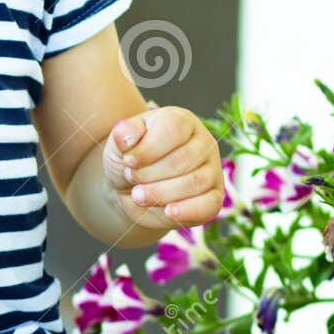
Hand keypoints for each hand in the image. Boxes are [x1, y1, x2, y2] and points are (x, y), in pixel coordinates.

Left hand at [103, 105, 224, 228]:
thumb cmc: (131, 161)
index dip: (147, 150)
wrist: (133, 190)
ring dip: (159, 194)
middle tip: (132, 177)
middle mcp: (203, 143)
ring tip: (138, 195)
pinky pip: (209, 205)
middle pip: (181, 160)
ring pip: (193, 183)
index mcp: (182, 121)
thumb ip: (123, 135)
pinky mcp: (214, 197)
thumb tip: (125, 133)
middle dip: (148, 174)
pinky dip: (188, 210)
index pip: (172, 130)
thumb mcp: (120, 144)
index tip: (128, 161)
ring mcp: (212, 170)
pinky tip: (169, 212)